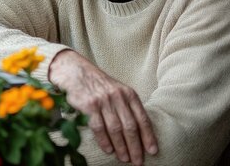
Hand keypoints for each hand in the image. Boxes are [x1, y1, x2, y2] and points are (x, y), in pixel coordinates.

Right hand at [49, 50, 157, 164]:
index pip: (142, 118)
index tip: (153, 151)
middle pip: (130, 126)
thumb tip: (139, 132)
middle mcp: (118, 97)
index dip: (148, 136)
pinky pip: (99, 127)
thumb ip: (128, 107)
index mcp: (129, 94)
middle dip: (135, 146)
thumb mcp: (118, 91)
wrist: (77, 72)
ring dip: (121, 147)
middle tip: (138, 161)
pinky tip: (108, 150)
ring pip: (116, 129)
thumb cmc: (99, 85)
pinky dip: (104, 140)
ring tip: (125, 159)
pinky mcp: (89, 105)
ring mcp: (104, 101)